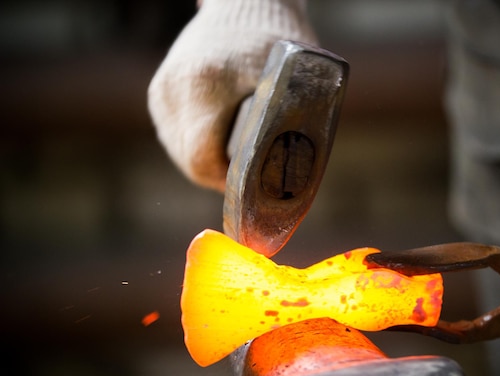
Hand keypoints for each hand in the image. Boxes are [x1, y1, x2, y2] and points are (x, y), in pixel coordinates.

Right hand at [148, 0, 316, 191]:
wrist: (245, 3)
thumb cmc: (277, 40)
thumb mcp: (293, 82)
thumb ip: (287, 128)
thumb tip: (286, 180)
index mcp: (205, 87)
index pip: (202, 161)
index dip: (228, 184)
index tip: (251, 187)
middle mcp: (175, 89)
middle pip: (189, 161)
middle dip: (220, 177)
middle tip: (249, 178)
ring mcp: (163, 90)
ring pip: (179, 151)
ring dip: (206, 162)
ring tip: (235, 161)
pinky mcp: (159, 90)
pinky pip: (175, 135)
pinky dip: (195, 145)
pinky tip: (217, 143)